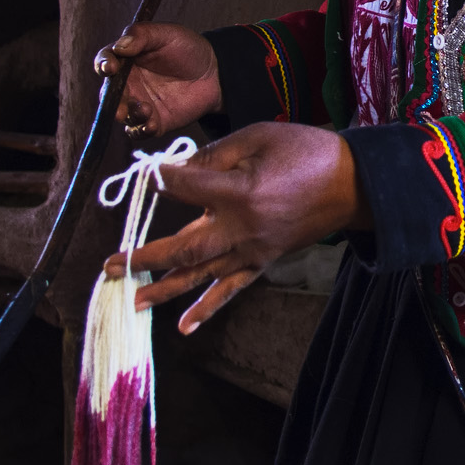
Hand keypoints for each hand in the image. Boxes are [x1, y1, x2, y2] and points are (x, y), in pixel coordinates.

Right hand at [96, 23, 221, 135]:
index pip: (105, 62)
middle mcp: (128, 83)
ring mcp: (139, 104)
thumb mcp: (166, 33)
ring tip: (146, 110)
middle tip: (119, 104)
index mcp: (126, 60)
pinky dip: (141, 130)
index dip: (104, 65)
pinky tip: (151, 124)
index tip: (110, 68)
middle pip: (109, 94)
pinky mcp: (154, 122)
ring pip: (122, 114)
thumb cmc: (188, 48)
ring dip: (129, 115)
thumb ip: (142, 34)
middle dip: (110, 100)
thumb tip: (120, 46)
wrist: (215, 73)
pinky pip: (139, 131)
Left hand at [115, 124, 365, 332]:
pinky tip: (184, 327)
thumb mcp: (257, 137)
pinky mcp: (263, 262)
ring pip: (201, 274)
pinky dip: (207, 309)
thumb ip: (213, 155)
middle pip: (184, 247)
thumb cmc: (305, 151)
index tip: (145, 174)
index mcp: (240, 192)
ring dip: (165, 288)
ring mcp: (253, 251)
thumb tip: (174, 172)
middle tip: (111, 265)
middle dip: (144, 257)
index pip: (184, 189)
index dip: (161, 180)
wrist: (352, 183)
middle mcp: (242, 228)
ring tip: (133, 299)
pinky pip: (231, 289)